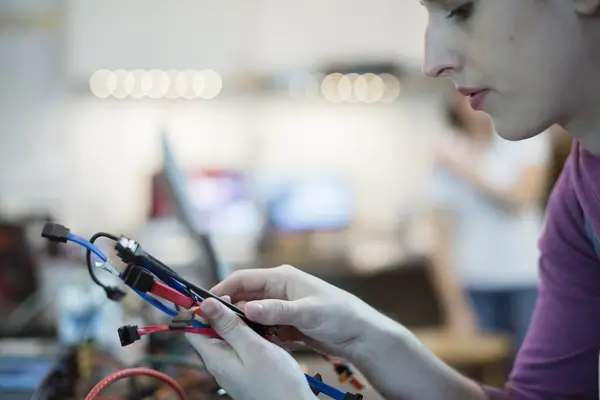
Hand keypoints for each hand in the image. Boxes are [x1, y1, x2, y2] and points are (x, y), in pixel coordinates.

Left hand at [186, 297, 315, 399]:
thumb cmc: (277, 382)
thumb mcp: (252, 346)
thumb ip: (228, 325)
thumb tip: (205, 304)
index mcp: (215, 357)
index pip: (193, 327)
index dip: (203, 309)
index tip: (224, 297)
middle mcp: (218, 364)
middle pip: (209, 331)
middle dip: (224, 315)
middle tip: (247, 306)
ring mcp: (231, 368)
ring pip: (226, 338)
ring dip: (239, 325)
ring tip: (258, 319)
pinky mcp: (243, 370)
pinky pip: (238, 347)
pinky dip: (248, 336)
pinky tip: (263, 334)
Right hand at [210, 265, 377, 357]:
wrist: (362, 335)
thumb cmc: (340, 315)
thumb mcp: (308, 312)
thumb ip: (277, 311)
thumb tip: (248, 309)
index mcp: (282, 278)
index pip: (242, 279)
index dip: (221, 291)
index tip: (205, 306)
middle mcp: (279, 290)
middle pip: (243, 297)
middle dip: (228, 311)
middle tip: (211, 327)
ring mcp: (282, 307)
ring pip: (251, 315)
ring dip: (242, 325)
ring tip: (228, 339)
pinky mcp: (286, 324)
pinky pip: (263, 328)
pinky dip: (256, 335)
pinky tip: (251, 346)